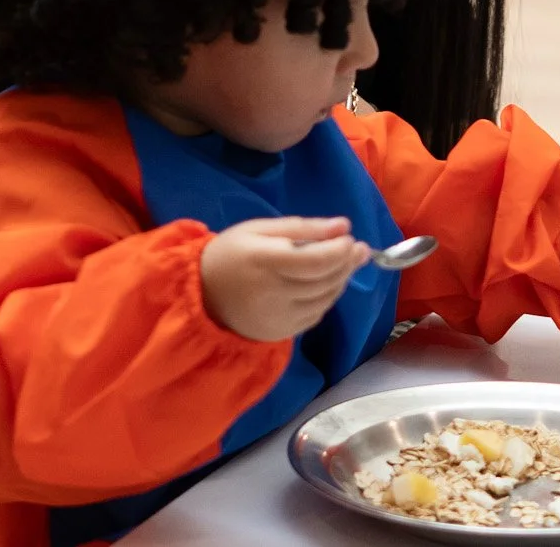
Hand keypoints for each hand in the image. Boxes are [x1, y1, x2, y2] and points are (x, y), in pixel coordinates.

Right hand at [200, 216, 369, 342]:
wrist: (200, 296)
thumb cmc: (231, 253)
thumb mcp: (260, 229)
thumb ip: (303, 228)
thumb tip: (343, 226)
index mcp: (263, 261)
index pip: (314, 261)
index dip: (339, 251)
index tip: (349, 238)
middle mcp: (270, 293)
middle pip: (324, 281)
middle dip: (347, 263)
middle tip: (359, 249)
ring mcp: (276, 317)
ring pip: (324, 299)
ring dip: (341, 280)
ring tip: (345, 263)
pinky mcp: (279, 332)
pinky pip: (315, 314)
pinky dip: (326, 297)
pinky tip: (325, 283)